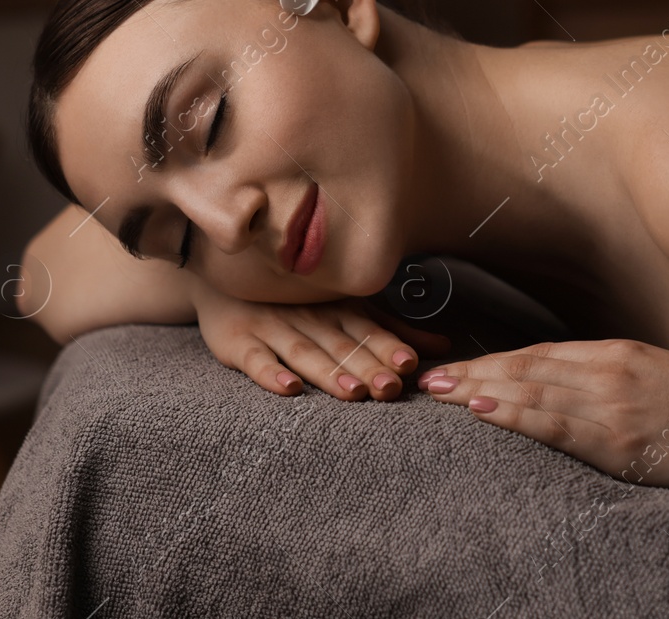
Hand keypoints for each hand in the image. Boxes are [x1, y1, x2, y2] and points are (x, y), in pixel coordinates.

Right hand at [190, 281, 451, 400]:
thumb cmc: (297, 299)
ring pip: (305, 353)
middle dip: (367, 366)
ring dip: (329, 372)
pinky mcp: (237, 341)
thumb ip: (392, 330)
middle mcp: (308, 317)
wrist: (225, 275)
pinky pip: (254, 359)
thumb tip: (443, 345)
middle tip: (390, 388)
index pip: (367, 330)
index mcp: (337, 309)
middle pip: (341, 345)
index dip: (388, 347)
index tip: (410, 365)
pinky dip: (271, 374)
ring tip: (352, 392)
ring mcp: (272, 327)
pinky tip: (288, 388)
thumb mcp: (346, 308)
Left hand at [416, 338, 668, 487]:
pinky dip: (515, 414)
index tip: (453, 367)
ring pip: (531, 390)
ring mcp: (615, 404)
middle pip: (524, 367)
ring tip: (436, 393)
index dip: (491, 359)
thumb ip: (611, 380)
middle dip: (470, 373)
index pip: (538, 353)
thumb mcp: (658, 379)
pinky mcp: (623, 440)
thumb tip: (562, 391)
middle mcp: (610, 371)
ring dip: (478, 390)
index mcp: (618, 354)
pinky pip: (557, 424)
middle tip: (422, 380)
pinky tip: (482, 409)